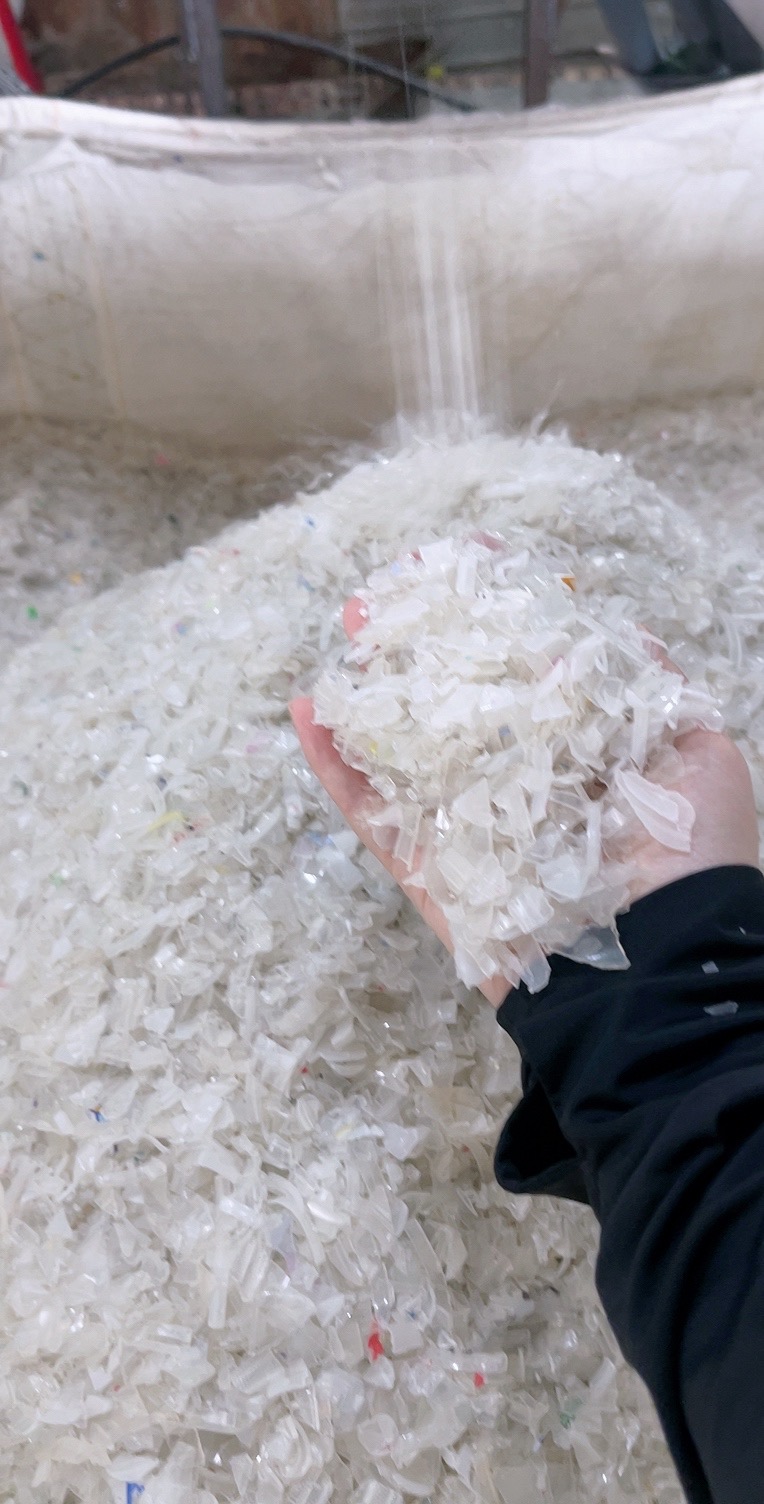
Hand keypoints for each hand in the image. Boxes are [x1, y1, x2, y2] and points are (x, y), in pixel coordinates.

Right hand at [290, 606, 758, 1005]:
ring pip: (406, 750)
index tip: (464, 564)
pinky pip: (373, 817)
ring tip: (346, 634)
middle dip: (420, 645)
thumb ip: (655, 694)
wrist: (662, 965)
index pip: (525, 672)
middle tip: (386, 597)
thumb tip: (621, 632)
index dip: (493, 618)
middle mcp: (518, 783)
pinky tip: (307, 713)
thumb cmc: (689, 855)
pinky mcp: (429, 873)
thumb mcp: (698, 753)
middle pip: (455, 702)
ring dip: (369, 692)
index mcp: (578, 751)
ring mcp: (469, 826)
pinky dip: (336, 770)